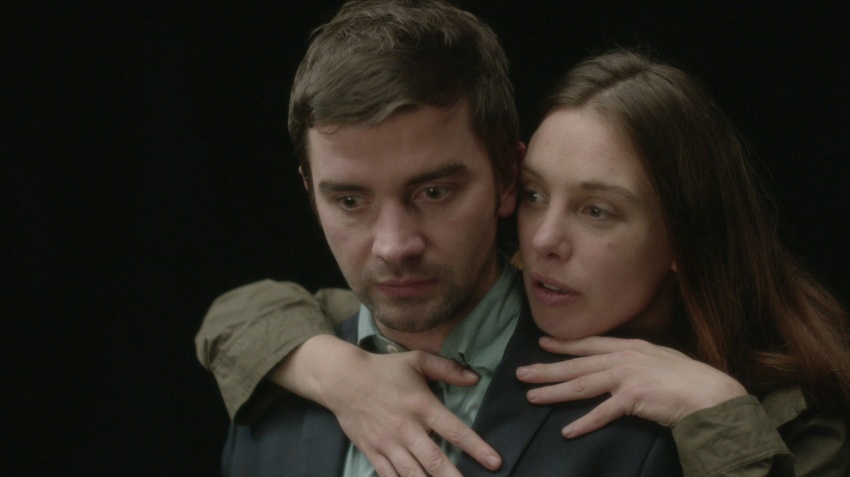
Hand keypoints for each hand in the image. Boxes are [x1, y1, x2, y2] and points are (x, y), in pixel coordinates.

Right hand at [269, 335, 501, 476]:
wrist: (342, 379)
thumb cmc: (384, 369)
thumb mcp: (417, 360)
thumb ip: (448, 368)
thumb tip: (475, 378)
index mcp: (422, 405)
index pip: (454, 431)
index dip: (477, 448)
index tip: (495, 462)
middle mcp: (407, 428)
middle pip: (436, 461)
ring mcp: (388, 444)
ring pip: (414, 475)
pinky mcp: (373, 452)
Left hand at [515, 336, 746, 437]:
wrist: (711, 394)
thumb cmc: (689, 379)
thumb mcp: (659, 359)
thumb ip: (636, 359)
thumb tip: (620, 362)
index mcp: (630, 347)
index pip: (590, 344)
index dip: (565, 344)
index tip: (542, 343)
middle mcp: (624, 357)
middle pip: (577, 364)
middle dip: (546, 369)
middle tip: (520, 373)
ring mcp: (627, 376)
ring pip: (582, 384)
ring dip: (555, 392)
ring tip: (532, 396)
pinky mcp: (633, 398)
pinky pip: (602, 413)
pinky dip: (584, 423)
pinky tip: (567, 431)